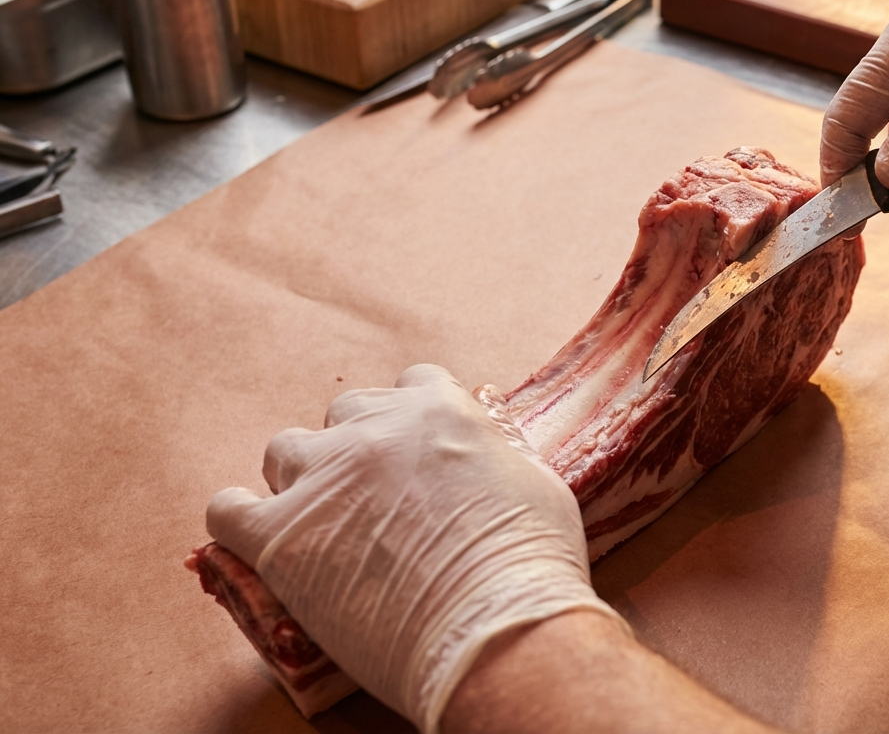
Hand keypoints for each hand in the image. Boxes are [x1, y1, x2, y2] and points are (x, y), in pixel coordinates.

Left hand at [205, 365, 625, 733]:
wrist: (492, 628)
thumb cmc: (530, 564)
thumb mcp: (536, 483)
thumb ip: (499, 455)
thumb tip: (487, 455)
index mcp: (439, 410)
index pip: (412, 384)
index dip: (413, 421)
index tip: (418, 453)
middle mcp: (375, 429)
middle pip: (345, 413)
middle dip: (357, 448)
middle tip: (375, 499)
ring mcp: (321, 478)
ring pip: (285, 451)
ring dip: (302, 480)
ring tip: (321, 524)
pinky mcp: (277, 534)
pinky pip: (227, 510)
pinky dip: (239, 520)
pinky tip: (259, 541)